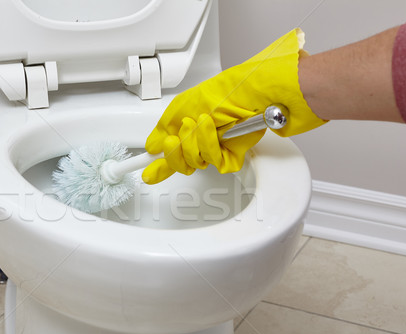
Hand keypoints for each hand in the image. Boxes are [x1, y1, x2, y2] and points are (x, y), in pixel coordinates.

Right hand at [142, 28, 326, 184]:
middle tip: (181, 134)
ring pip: (196, 163)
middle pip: (178, 161)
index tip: (145, 171)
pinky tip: (219, 133)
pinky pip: (216, 164)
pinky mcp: (234, 155)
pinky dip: (214, 148)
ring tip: (206, 123)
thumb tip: (152, 148)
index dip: (158, 162)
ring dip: (198, 142)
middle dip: (178, 147)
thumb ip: (163, 128)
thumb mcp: (184, 105)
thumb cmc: (227, 90)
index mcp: (188, 125)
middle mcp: (201, 137)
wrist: (260, 93)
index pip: (168, 150)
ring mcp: (218, 147)